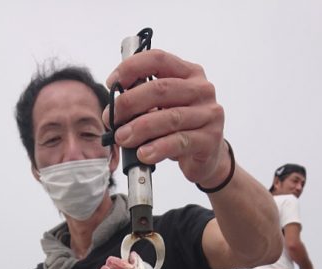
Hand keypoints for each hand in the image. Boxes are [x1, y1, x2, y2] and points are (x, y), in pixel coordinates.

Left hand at [104, 49, 229, 187]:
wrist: (208, 155)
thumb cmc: (181, 128)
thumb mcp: (164, 107)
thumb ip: (145, 100)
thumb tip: (115, 105)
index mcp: (188, 73)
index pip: (158, 59)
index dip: (131, 68)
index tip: (111, 83)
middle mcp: (201, 89)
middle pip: (161, 89)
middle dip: (129, 103)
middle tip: (111, 119)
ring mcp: (208, 114)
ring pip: (170, 117)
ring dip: (140, 128)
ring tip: (122, 138)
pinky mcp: (209, 139)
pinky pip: (180, 142)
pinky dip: (158, 148)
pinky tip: (143, 154)